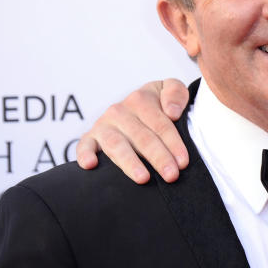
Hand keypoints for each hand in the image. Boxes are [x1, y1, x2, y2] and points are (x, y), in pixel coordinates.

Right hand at [76, 79, 190, 183]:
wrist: (135, 105)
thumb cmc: (158, 102)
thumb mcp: (169, 89)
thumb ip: (176, 92)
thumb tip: (172, 112)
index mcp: (141, 99)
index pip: (161, 125)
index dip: (174, 144)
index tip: (183, 162)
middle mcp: (120, 111)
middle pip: (143, 138)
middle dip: (159, 158)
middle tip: (171, 175)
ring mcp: (104, 125)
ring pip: (117, 145)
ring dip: (130, 163)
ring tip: (143, 178)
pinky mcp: (90, 137)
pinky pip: (84, 145)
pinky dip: (84, 154)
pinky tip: (90, 165)